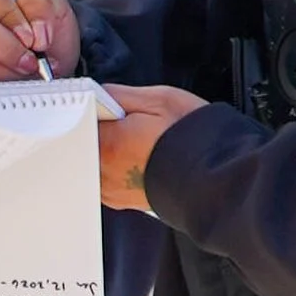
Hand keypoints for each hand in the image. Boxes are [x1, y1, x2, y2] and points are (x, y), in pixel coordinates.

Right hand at [0, 0, 81, 86]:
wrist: (37, 69)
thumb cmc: (38, 33)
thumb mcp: (52, 9)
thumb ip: (44, 5)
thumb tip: (36, 32)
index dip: (10, 12)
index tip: (31, 37)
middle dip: (5, 46)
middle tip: (30, 61)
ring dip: (2, 69)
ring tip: (22, 73)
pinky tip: (5, 83)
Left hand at [99, 83, 205, 214]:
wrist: (215, 179)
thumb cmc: (193, 141)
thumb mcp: (159, 100)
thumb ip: (119, 95)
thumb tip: (101, 94)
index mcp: (107, 144)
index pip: (80, 120)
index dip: (95, 109)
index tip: (108, 106)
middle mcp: (104, 171)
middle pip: (86, 143)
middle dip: (103, 130)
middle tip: (132, 124)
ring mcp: (112, 190)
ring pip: (96, 161)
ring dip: (111, 150)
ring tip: (141, 143)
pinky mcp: (123, 202)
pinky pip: (109, 179)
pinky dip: (119, 168)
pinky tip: (142, 160)